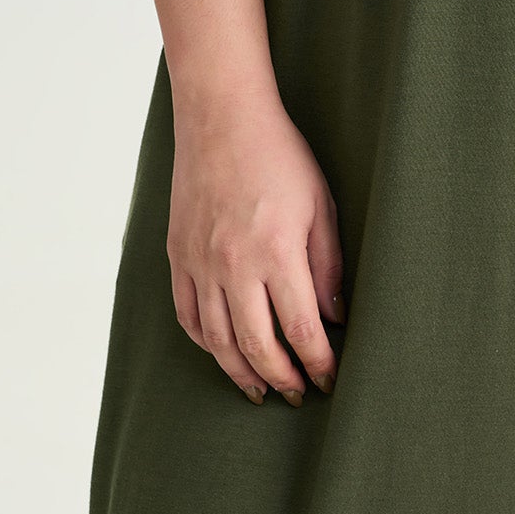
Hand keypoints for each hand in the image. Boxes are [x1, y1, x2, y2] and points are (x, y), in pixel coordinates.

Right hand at [167, 94, 345, 404]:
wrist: (222, 120)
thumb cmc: (280, 156)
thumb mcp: (320, 204)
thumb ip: (327, 264)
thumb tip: (335, 315)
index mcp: (277, 250)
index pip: (301, 328)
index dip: (318, 362)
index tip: (330, 378)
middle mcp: (235, 265)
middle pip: (258, 345)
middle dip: (282, 378)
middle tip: (299, 393)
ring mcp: (201, 263)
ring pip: (218, 341)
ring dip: (242, 372)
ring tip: (261, 389)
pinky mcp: (179, 257)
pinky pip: (189, 316)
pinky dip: (207, 344)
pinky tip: (224, 353)